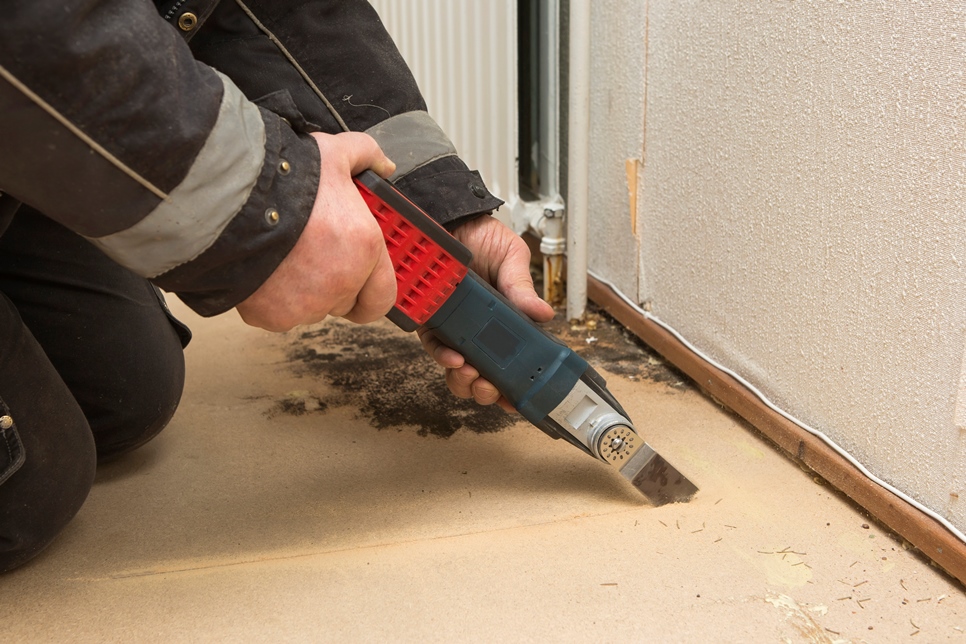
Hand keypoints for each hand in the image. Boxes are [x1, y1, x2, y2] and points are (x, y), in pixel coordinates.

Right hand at [236, 132, 396, 330]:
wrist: (226, 198)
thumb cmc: (281, 178)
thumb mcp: (332, 152)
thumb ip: (366, 155)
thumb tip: (382, 165)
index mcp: (364, 248)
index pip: (383, 296)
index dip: (373, 289)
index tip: (367, 281)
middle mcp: (340, 283)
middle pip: (345, 299)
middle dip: (334, 280)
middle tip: (315, 254)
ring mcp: (306, 304)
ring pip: (311, 306)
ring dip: (303, 289)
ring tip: (284, 253)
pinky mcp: (272, 315)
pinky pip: (279, 312)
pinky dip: (272, 296)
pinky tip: (264, 267)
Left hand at [417, 215, 554, 412]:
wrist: (449, 217)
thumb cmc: (481, 236)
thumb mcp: (511, 259)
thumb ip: (522, 288)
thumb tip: (543, 313)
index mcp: (506, 320)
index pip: (512, 363)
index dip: (515, 387)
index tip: (518, 398)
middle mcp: (479, 330)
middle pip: (483, 377)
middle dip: (487, 391)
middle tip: (491, 386)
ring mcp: (454, 329)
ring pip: (457, 372)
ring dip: (465, 381)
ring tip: (473, 374)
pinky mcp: (430, 322)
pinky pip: (435, 349)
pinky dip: (443, 358)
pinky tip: (453, 357)